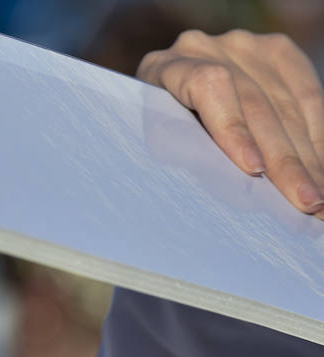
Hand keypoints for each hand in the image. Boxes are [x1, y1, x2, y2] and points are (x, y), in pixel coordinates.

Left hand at [137, 30, 323, 217]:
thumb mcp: (158, 144)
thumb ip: (187, 152)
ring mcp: (243, 45)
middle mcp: (204, 47)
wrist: (167, 96)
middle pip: (254, 104)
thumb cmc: (158, 133)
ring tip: (317, 194)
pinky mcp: (276, 50)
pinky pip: (307, 92)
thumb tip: (239, 183)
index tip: (254, 170)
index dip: (233, 130)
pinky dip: (317, 133)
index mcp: (164, 67)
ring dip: (308, 154)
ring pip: (286, 103)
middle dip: (285, 160)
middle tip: (305, 202)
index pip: (208, 87)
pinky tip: (320, 166)